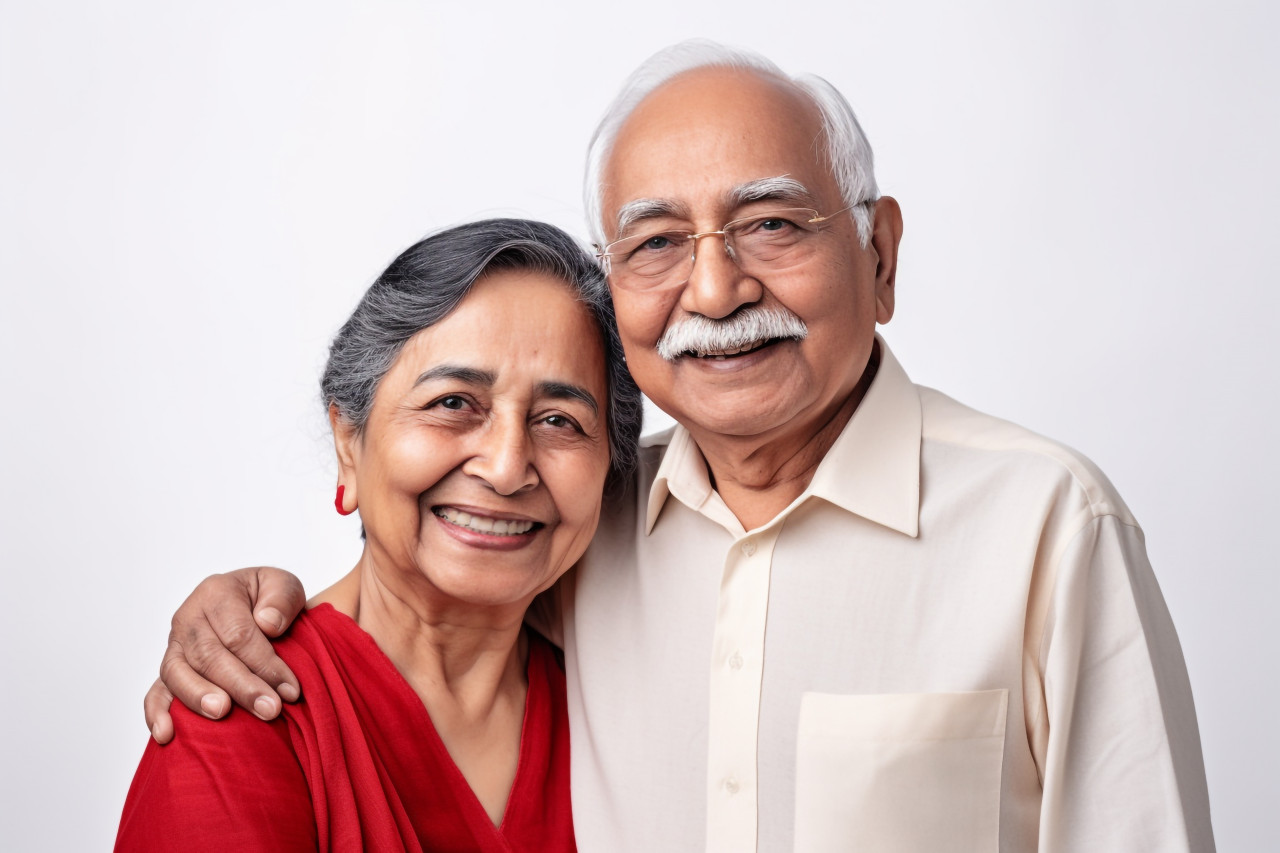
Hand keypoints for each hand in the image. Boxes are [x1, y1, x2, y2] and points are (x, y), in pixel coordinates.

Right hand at [144, 567, 306, 743]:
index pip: (238, 634)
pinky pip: (155, 693)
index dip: (265, 663)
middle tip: (269, 709)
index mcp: (217, 592)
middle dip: (242, 686)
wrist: (254, 607)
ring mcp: (174, 646)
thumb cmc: (270, 600)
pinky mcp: (168, 671)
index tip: (290, 690)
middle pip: (209, 656)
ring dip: (199, 697)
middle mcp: (189, 617)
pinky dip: (157, 714)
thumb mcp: (285, 586)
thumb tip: (267, 623)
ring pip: (178, 674)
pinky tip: (168, 734)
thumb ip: (282, 597)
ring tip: (222, 713)